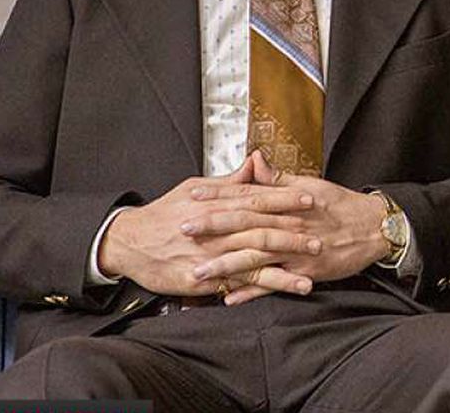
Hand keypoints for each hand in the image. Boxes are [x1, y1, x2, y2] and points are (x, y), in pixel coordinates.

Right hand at [98, 157, 319, 297]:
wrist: (128, 242)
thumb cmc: (164, 214)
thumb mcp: (193, 188)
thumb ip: (229, 180)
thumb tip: (255, 162)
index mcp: (214, 202)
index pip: (256, 198)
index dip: (285, 198)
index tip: (310, 198)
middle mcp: (215, 228)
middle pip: (261, 227)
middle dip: (293, 230)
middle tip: (321, 233)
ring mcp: (210, 255)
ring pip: (255, 255)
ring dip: (287, 260)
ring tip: (313, 263)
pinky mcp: (204, 279)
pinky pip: (240, 281)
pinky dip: (266, 284)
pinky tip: (288, 287)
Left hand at [185, 151, 392, 303]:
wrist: (375, 228)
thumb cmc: (342, 205)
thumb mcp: (312, 185)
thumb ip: (279, 179)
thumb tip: (254, 161)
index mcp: (289, 201)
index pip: (248, 195)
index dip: (219, 196)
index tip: (192, 196)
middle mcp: (290, 225)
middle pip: (246, 225)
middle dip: (213, 228)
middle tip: (182, 230)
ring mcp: (297, 251)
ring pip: (256, 257)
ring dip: (225, 265)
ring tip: (197, 272)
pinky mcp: (306, 273)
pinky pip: (275, 283)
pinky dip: (252, 292)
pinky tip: (229, 298)